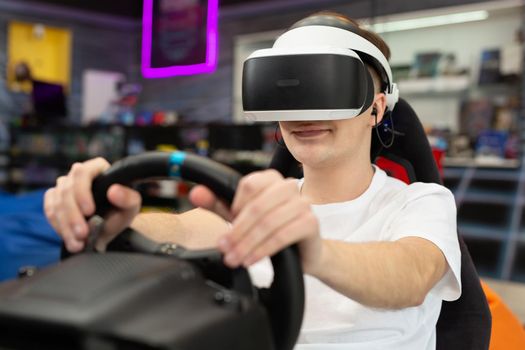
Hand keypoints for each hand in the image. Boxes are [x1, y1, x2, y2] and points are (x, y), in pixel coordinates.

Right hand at [44, 157, 141, 251]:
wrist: (108, 226)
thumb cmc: (120, 212)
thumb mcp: (131, 207)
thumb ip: (128, 198)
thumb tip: (114, 191)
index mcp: (97, 168)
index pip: (82, 173)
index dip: (82, 192)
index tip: (89, 211)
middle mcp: (78, 174)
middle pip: (66, 191)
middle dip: (73, 216)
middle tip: (83, 234)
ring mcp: (63, 186)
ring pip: (57, 204)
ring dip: (66, 226)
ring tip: (78, 244)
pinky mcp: (53, 199)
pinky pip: (50, 212)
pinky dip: (59, 227)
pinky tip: (70, 240)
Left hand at [190, 169, 321, 273]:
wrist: (304, 251)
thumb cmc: (272, 229)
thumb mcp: (242, 217)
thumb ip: (219, 204)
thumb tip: (196, 193)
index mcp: (272, 178)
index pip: (249, 185)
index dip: (234, 206)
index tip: (227, 225)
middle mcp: (289, 186)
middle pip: (257, 206)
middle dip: (237, 232)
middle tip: (224, 249)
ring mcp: (303, 203)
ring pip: (268, 223)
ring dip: (247, 244)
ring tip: (235, 259)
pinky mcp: (310, 222)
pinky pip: (282, 236)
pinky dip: (263, 250)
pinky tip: (252, 260)